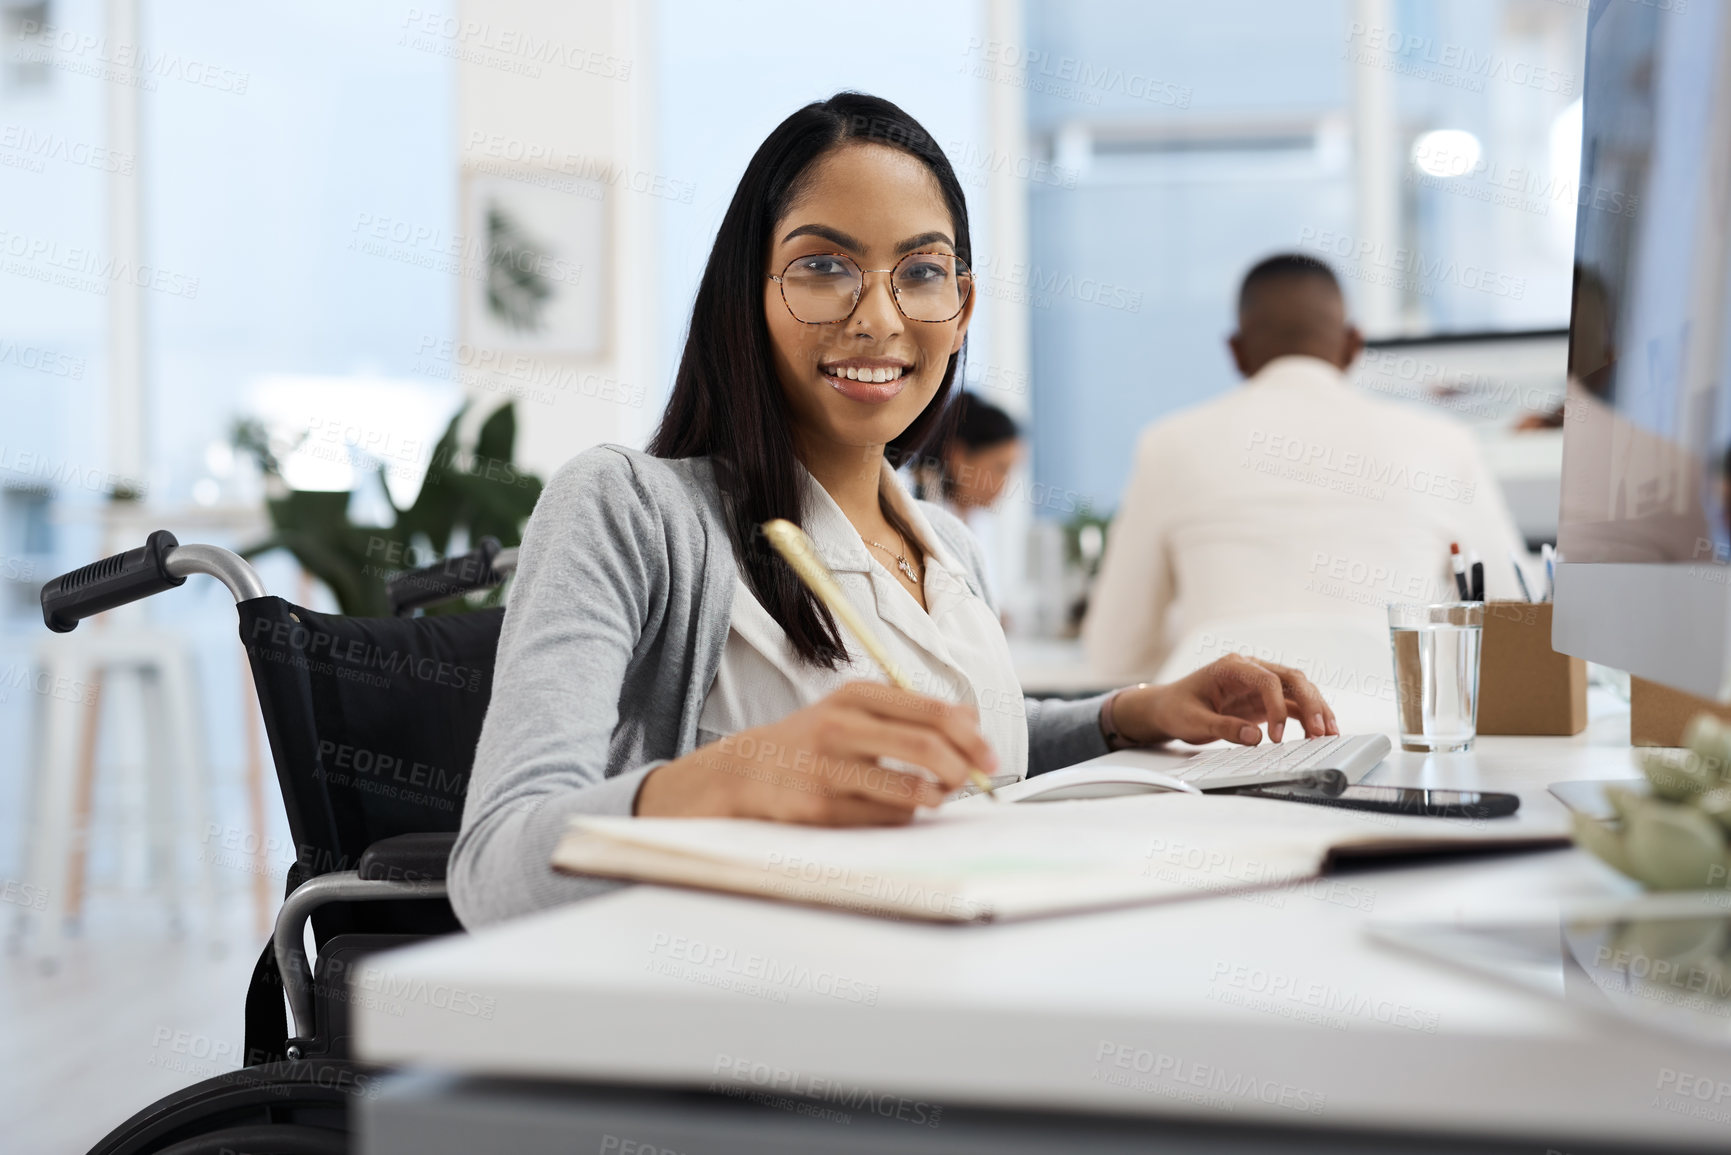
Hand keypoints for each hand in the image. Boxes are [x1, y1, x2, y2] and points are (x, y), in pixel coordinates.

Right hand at [634, 681, 997, 823]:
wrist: (747, 770)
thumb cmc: (815, 741)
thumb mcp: (855, 710)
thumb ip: (910, 712)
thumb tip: (972, 720)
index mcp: (856, 695)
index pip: (932, 711)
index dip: (971, 736)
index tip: (989, 756)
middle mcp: (842, 726)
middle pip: (927, 748)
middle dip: (962, 770)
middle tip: (972, 782)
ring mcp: (829, 769)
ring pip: (912, 791)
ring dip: (936, 798)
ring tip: (936, 796)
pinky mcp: (821, 808)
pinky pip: (887, 819)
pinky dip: (904, 817)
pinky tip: (896, 810)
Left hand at [1108, 655, 1338, 746]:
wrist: (1168, 708)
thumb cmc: (1177, 709)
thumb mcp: (1192, 722)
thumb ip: (1222, 728)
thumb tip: (1254, 738)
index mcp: (1231, 667)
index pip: (1267, 680)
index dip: (1277, 707)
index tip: (1276, 736)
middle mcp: (1251, 669)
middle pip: (1291, 678)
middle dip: (1310, 703)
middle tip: (1320, 731)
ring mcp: (1260, 683)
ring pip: (1297, 689)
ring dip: (1316, 709)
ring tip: (1329, 734)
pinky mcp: (1265, 699)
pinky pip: (1293, 704)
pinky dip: (1307, 717)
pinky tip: (1319, 733)